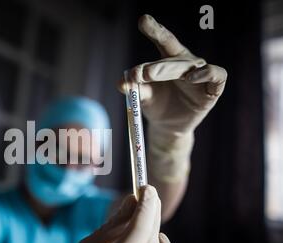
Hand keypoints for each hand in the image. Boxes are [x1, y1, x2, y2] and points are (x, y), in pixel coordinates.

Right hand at [36, 185, 176, 242]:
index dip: (145, 207)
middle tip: (149, 194)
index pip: (137, 233)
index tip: (147, 188)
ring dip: (154, 230)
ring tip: (146, 213)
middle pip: (150, 242)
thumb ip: (114, 225)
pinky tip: (161, 238)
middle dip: (151, 214)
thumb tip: (134, 200)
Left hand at [120, 14, 226, 137]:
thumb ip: (134, 88)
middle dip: (154, 66)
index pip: (164, 41)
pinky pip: (216, 75)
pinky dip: (206, 73)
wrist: (168, 126)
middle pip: (172, 59)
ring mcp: (201, 74)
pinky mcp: (213, 89)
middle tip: (138, 74)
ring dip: (171, 70)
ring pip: (189, 66)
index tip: (143, 20)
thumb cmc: (156, 104)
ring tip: (156, 75)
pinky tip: (191, 77)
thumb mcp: (142, 96)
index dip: (155, 30)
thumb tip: (121, 82)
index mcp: (169, 60)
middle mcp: (186, 63)